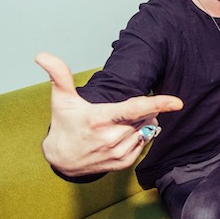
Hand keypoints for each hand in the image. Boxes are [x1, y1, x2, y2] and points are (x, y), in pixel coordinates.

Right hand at [35, 52, 182, 176]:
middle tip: (120, 110)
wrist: (61, 159)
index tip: (177, 102)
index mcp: (100, 119)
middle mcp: (111, 138)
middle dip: (142, 109)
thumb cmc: (65, 124)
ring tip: (118, 123)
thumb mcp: (61, 98)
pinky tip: (122, 134)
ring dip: (140, 123)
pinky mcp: (123, 163)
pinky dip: (139, 136)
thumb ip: (58, 74)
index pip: (135, 109)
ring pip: (145, 130)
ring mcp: (118, 152)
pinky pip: (143, 144)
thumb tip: (42, 55)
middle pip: (144, 116)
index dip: (158, 103)